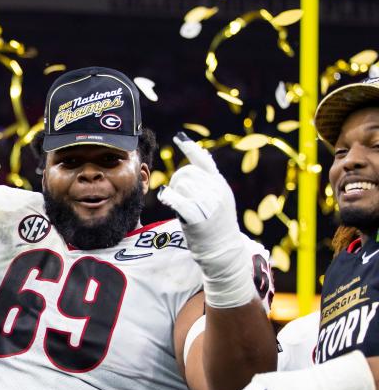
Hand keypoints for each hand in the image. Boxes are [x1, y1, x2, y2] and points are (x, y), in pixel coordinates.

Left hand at [157, 133, 254, 307]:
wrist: (224, 251)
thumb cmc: (215, 227)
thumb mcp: (217, 200)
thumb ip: (208, 183)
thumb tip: (198, 159)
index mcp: (220, 185)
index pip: (204, 161)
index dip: (191, 149)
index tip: (179, 138)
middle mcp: (217, 191)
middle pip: (186, 173)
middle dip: (177, 181)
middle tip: (177, 196)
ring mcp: (209, 203)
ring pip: (181, 185)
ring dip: (175, 193)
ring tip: (180, 206)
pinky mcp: (199, 217)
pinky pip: (179, 200)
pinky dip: (170, 198)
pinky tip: (166, 199)